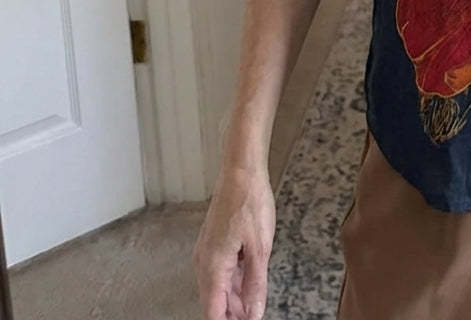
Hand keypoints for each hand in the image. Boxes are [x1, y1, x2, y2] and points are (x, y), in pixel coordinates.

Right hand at [193, 164, 275, 319]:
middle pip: (215, 303)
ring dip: (235, 300)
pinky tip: (249, 286)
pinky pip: (222, 272)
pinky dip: (235, 282)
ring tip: (254, 307)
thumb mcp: (260, 248)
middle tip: (254, 316)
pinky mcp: (214, 244)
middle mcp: (204, 263)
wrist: (241, 172)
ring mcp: (207, 253)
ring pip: (219, 288)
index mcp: (212, 268)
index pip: (213, 313)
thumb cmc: (250, 203)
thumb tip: (253, 315)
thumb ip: (256, 285)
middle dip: (233, 315)